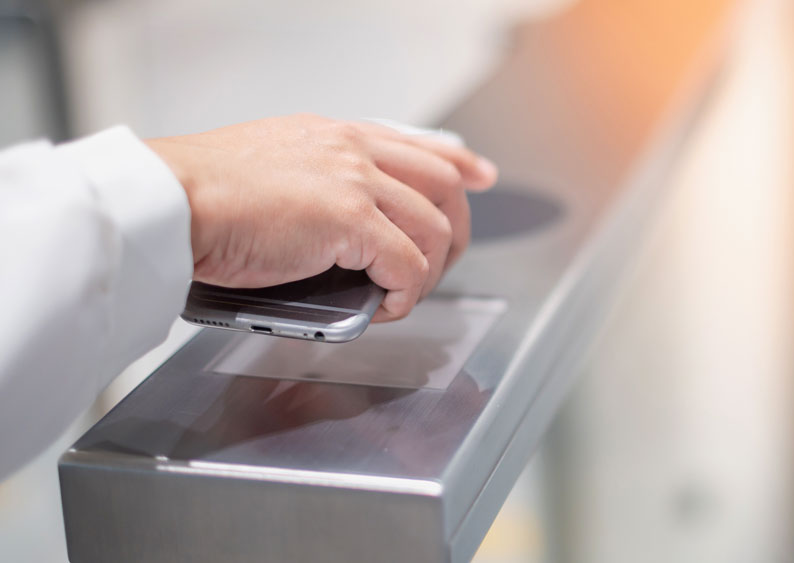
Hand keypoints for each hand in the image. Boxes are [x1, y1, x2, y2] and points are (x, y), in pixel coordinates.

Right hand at [145, 114, 496, 320]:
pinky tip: (387, 305)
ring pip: (432, 227)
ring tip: (404, 294)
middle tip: (446, 260)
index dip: (458, 161)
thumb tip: (339, 226)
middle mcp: (353, 149)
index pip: (418, 143)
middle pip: (443, 183)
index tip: (479, 175)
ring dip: (429, 269)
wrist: (171, 200)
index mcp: (336, 135)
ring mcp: (354, 181)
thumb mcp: (271, 165)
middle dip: (456, 227)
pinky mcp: (348, 220)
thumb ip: (315, 182)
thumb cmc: (203, 193)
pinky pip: (406, 264)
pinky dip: (406, 292)